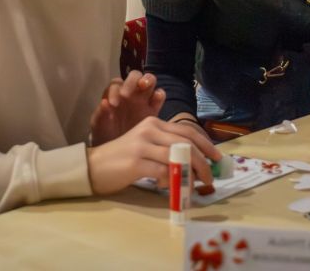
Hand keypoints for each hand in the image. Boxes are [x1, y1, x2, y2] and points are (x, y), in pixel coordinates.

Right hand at [87, 116, 220, 194]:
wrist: (93, 166)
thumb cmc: (122, 159)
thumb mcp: (146, 146)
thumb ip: (167, 148)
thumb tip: (196, 162)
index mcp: (154, 123)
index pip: (187, 131)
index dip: (206, 145)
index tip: (217, 158)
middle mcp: (149, 129)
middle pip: (186, 143)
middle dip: (203, 161)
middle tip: (211, 177)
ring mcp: (142, 145)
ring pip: (178, 157)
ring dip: (192, 173)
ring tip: (197, 184)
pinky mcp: (136, 162)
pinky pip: (163, 172)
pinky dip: (172, 181)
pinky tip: (170, 187)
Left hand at [90, 70, 165, 145]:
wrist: (117, 152)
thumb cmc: (105, 134)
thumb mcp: (99, 126)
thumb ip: (100, 114)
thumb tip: (104, 102)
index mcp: (115, 93)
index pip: (116, 84)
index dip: (115, 91)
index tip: (113, 104)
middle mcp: (130, 92)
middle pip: (135, 76)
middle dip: (133, 81)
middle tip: (128, 93)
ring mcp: (143, 99)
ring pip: (149, 81)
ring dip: (148, 80)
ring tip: (144, 86)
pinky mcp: (154, 109)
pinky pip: (159, 96)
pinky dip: (159, 95)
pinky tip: (155, 101)